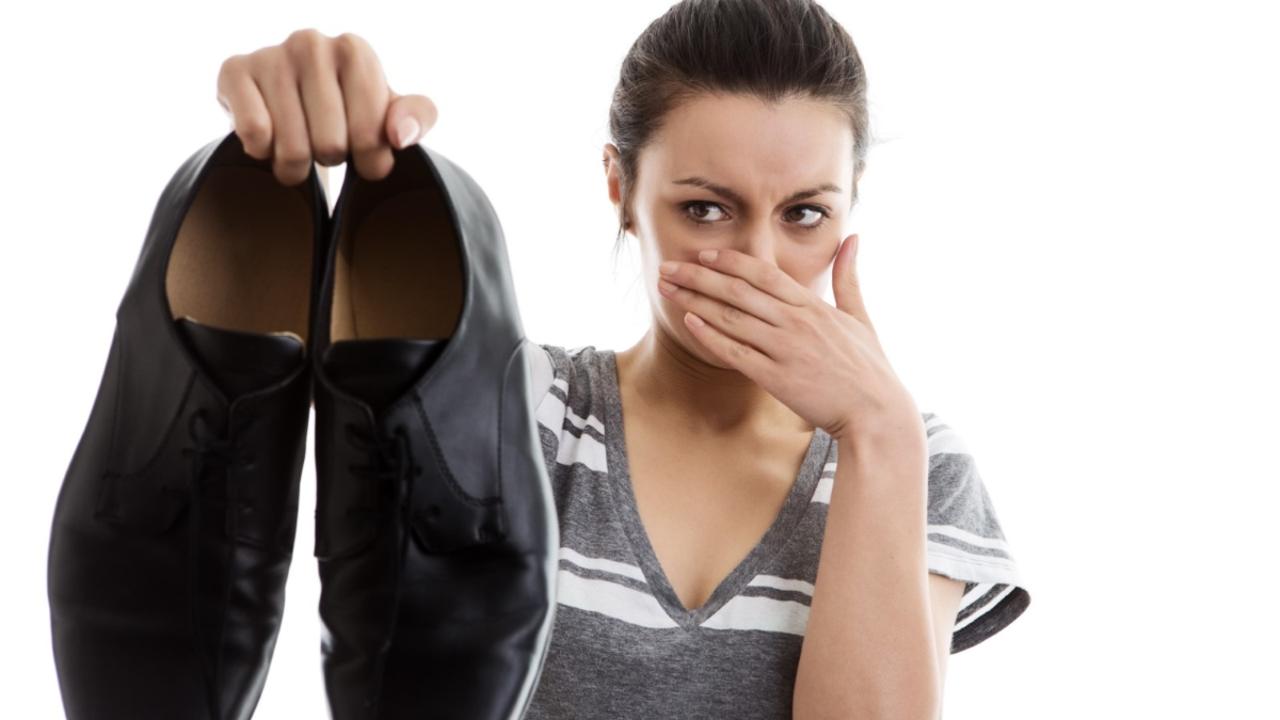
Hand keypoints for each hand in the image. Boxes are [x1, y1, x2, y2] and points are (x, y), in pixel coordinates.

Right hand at [216, 29, 438, 185]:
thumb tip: (399, 135)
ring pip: (292, 147)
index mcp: (355, 51)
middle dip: (330, 161)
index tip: (363, 153)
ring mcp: (270, 54)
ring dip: (296, 166)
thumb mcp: (393, 114)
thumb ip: (417, 118)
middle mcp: (312, 43)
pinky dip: (262, 152)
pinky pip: (255, 134)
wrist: (286, 101)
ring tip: (299, 151)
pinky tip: (269, 139)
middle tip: (325, 147)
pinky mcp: (234, 71)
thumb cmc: (349, 110)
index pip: (372, 137)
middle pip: (331, 146)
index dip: (370, 162)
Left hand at [656, 234, 920, 442]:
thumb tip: (854, 238)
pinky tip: (688, 322)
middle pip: (738, 291)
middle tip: (667, 267)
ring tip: (667, 289)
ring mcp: (785, 350)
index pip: (763, 273)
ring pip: (731, 318)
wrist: (876, 414)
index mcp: (813, 306)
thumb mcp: (860, 316)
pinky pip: (736, 353)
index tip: (702, 254)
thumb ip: (849, 277)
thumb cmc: (868, 368)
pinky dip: (711, 336)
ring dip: (694, 300)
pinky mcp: (776, 378)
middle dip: (698, 276)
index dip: (730, 261)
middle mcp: (796, 322)